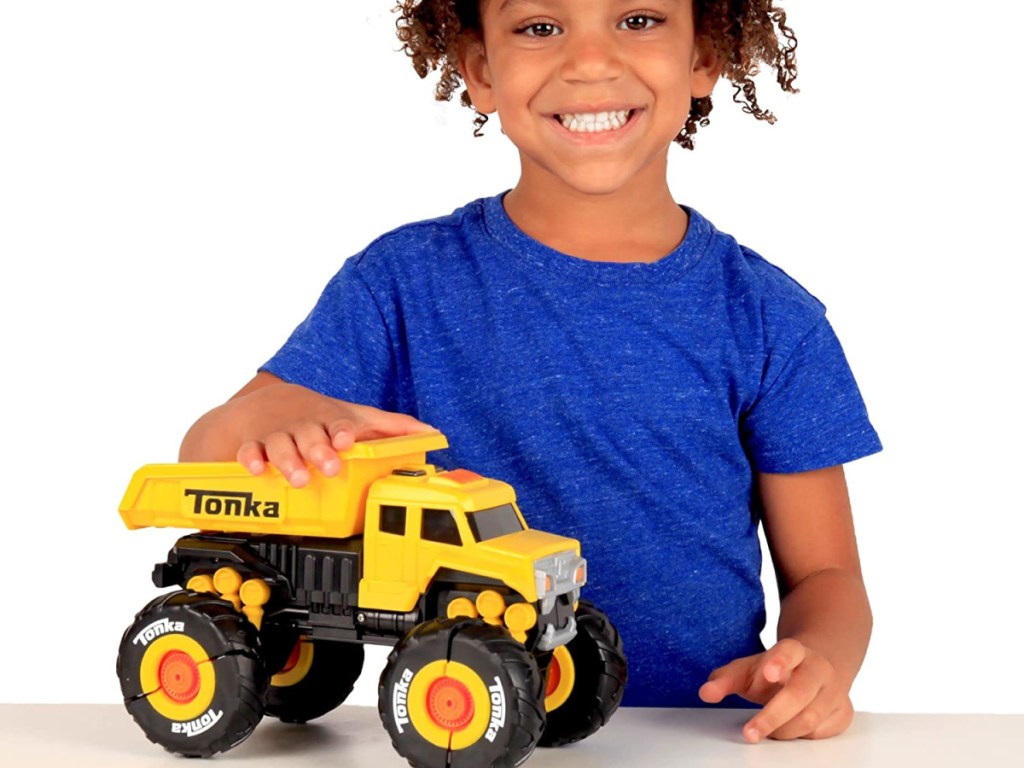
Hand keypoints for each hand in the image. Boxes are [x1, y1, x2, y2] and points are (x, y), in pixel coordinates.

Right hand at [231, 383, 434, 486]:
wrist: (267, 402)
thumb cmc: (319, 416)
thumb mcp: (354, 416)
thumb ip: (391, 427)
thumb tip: (431, 432)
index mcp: (329, 420)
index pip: (338, 423)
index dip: (343, 430)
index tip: (347, 440)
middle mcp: (304, 426)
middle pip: (310, 435)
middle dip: (319, 450)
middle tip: (330, 465)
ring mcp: (278, 434)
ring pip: (281, 446)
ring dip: (290, 461)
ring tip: (301, 479)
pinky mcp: (253, 444)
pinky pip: (249, 451)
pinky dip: (251, 460)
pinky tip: (257, 470)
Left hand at [698, 638, 853, 741]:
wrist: (815, 668)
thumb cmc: (774, 672)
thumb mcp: (747, 670)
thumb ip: (725, 680)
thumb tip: (705, 693)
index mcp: (795, 650)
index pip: (789, 651)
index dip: (780, 661)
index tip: (768, 673)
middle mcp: (818, 668)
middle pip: (799, 693)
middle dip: (773, 715)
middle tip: (750, 732)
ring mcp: (835, 691)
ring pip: (811, 717)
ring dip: (783, 730)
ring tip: (764, 730)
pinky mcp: (843, 713)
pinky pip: (821, 732)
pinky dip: (801, 736)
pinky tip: (789, 729)